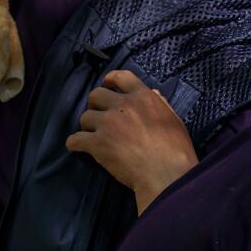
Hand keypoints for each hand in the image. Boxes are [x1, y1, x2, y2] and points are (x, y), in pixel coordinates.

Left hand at [64, 70, 197, 213]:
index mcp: (143, 97)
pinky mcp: (97, 143)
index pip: (121, 77)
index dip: (110, 79)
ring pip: (85, 117)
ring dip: (88, 126)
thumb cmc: (176, 149)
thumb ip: (161, 104)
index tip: (106, 84)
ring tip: (93, 136)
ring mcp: (108, 123)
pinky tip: (77, 147)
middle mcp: (122, 106)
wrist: (165, 173)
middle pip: (96, 95)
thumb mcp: (174, 120)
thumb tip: (153, 92)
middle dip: (95, 105)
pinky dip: (75, 143)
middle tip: (100, 116)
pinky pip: (75, 139)